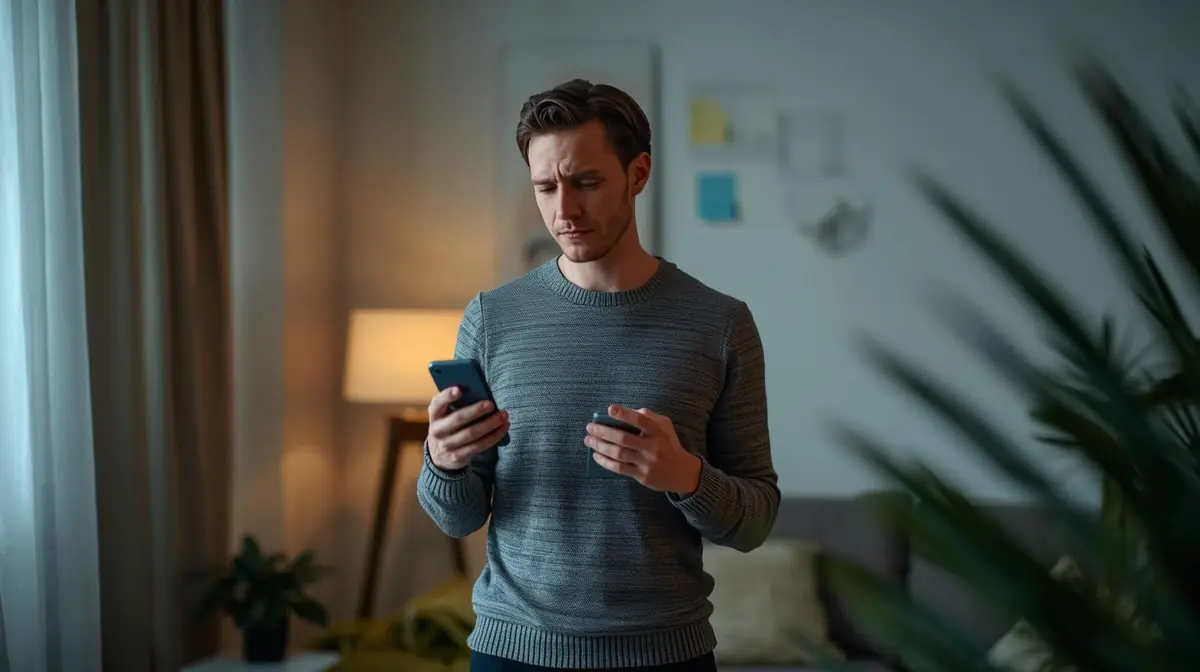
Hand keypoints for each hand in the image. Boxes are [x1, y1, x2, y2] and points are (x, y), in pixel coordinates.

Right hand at [426, 386, 509, 470]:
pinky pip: (480, 445)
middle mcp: (438, 431)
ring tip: (503, 416)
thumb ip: (456, 405)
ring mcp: (447, 445)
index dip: (447, 396)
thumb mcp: (445, 416)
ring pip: (472, 433)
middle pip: (458, 419)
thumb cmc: (448, 428)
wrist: (438, 456)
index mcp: (435, 415)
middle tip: (491, 404)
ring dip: (491, 424)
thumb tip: (481, 393)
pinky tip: (503, 427)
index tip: (459, 389)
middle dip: (476, 410)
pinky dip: (494, 436)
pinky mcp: (459, 456)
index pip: (437, 403)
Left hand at [585, 404, 701, 494]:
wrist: (682, 472)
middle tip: (590, 427)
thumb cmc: (669, 444)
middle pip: (623, 439)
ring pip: (619, 454)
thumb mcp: (665, 425)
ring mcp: (646, 462)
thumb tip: (627, 411)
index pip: (640, 421)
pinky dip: (606, 462)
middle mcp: (652, 446)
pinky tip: (596, 456)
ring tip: (589, 440)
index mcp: (658, 431)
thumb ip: (648, 417)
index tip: (610, 409)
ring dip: (601, 446)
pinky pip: (620, 468)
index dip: (624, 414)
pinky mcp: (642, 475)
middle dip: (603, 432)